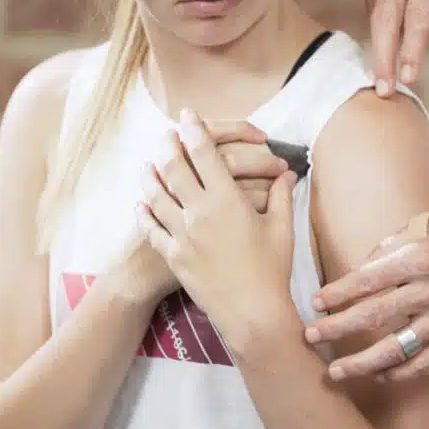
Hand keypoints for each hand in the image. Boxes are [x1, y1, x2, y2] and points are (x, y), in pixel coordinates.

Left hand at [135, 109, 299, 333]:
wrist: (252, 312)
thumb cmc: (272, 270)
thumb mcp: (283, 228)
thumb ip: (282, 196)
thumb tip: (287, 174)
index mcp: (228, 200)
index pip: (205, 153)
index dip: (195, 129)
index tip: (188, 115)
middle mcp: (200, 212)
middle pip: (174, 167)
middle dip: (169, 145)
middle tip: (166, 133)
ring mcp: (182, 234)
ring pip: (156, 195)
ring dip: (150, 175)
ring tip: (147, 163)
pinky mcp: (173, 256)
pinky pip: (152, 229)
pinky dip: (144, 213)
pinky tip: (140, 203)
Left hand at [304, 210, 428, 382]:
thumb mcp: (427, 224)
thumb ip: (391, 246)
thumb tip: (359, 270)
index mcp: (422, 257)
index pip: (368, 279)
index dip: (338, 293)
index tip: (315, 302)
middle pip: (374, 316)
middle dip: (337, 328)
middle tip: (309, 336)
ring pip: (397, 349)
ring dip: (362, 363)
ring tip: (336, 373)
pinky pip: (426, 363)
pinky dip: (401, 373)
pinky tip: (379, 377)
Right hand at [364, 0, 428, 94]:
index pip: (416, 14)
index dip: (411, 49)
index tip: (408, 78)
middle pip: (384, 18)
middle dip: (383, 57)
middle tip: (384, 90)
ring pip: (377, 17)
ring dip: (384, 48)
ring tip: (388, 78)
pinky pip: (376, 11)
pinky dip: (385, 31)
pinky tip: (394, 42)